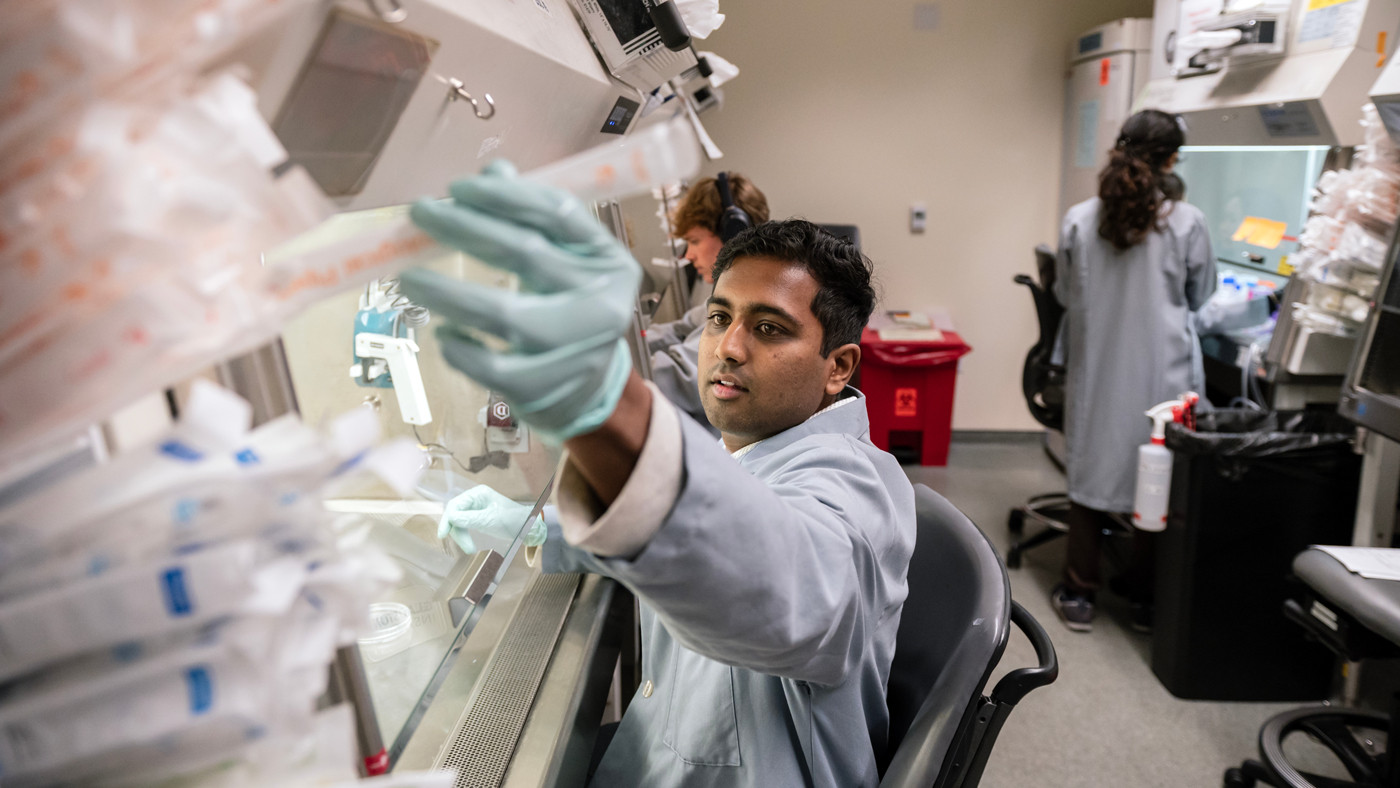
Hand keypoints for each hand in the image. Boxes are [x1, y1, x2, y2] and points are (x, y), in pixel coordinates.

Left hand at [399, 161, 641, 441]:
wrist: (588, 391)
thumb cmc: (567, 312)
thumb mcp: (561, 261)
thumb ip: (529, 218)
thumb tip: (492, 171)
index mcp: (607, 259)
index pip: (558, 213)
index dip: (505, 195)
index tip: (457, 187)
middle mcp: (601, 301)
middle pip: (526, 253)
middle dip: (465, 228)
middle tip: (420, 214)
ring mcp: (576, 349)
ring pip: (504, 314)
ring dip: (447, 292)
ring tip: (407, 278)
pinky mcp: (548, 388)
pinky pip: (491, 366)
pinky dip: (459, 349)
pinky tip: (443, 334)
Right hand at [438, 486, 546, 554]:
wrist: (529, 528)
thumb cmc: (514, 520)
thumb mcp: (491, 520)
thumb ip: (470, 519)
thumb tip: (451, 518)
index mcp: (478, 494)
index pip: (455, 505)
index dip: (447, 520)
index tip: (443, 535)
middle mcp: (475, 499)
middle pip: (455, 514)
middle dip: (457, 532)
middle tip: (466, 548)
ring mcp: (476, 509)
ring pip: (459, 523)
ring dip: (462, 537)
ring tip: (470, 550)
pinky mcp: (478, 519)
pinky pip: (465, 527)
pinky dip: (466, 536)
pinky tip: (470, 546)